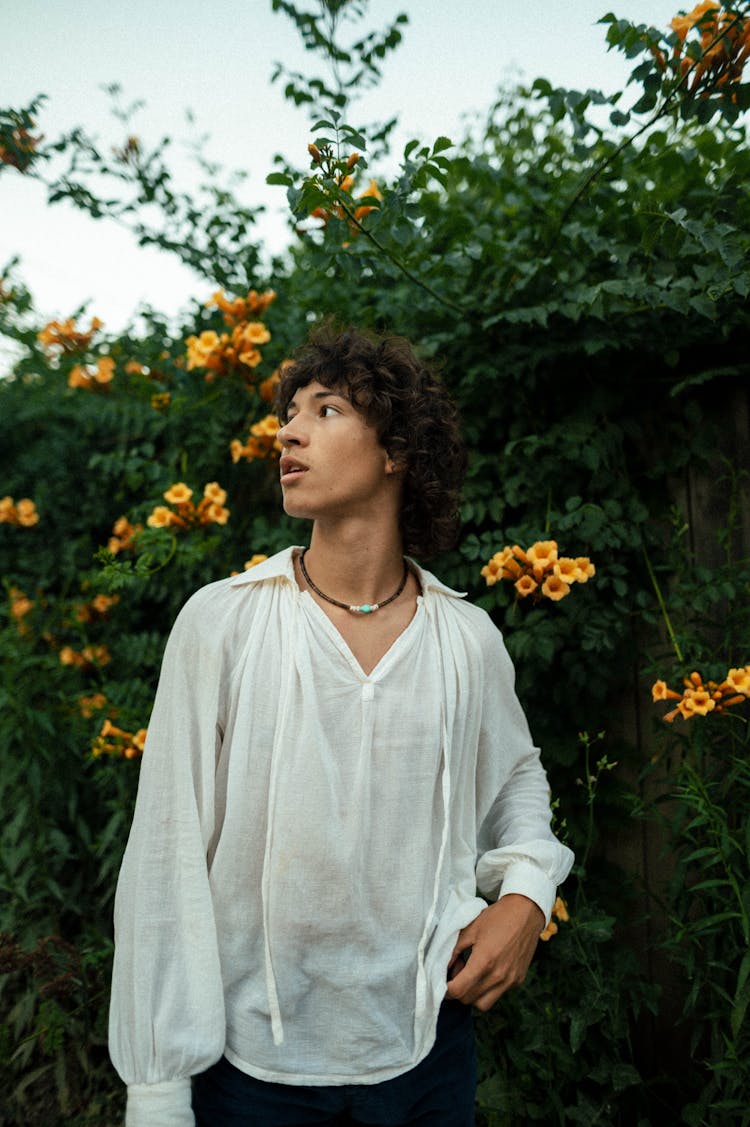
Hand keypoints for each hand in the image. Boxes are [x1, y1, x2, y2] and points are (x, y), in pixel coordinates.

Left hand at [445, 894, 544, 1011]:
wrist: (526, 912)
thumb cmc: (496, 917)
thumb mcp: (470, 929)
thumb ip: (453, 950)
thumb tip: (442, 967)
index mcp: (484, 961)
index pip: (458, 990)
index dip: (446, 989)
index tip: (443, 980)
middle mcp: (498, 976)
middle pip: (468, 1000)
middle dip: (458, 990)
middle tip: (457, 972)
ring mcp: (510, 980)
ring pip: (483, 1004)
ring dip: (472, 995)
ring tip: (471, 975)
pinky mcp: (518, 980)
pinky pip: (497, 994)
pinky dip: (487, 989)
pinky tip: (486, 971)